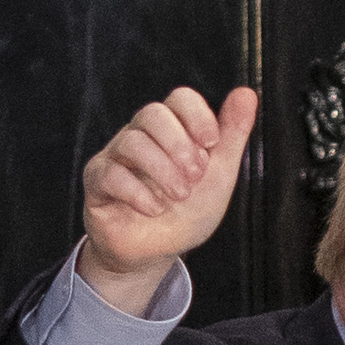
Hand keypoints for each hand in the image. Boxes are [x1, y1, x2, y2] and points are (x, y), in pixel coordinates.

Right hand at [78, 86, 258, 315]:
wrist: (159, 250)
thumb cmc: (187, 210)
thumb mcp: (220, 173)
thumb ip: (233, 134)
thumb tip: (247, 93)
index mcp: (173, 130)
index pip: (180, 98)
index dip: (197, 116)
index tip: (212, 144)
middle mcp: (142, 135)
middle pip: (152, 113)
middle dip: (180, 146)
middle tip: (195, 177)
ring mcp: (116, 156)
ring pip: (132, 142)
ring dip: (163, 172)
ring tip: (178, 197)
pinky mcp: (98, 181)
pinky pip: (111, 173)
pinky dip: (139, 193)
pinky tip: (154, 209)